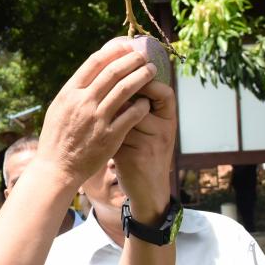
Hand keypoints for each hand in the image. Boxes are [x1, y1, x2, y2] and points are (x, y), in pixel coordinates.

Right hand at [35, 41, 156, 186]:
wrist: (57, 168)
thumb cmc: (57, 138)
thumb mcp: (58, 108)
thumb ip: (75, 91)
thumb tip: (92, 71)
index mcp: (69, 92)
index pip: (94, 62)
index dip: (114, 51)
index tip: (126, 46)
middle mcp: (83, 102)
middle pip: (113, 72)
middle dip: (132, 60)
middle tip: (144, 55)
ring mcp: (97, 119)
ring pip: (125, 89)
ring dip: (142, 76)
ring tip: (152, 71)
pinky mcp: (110, 136)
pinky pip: (132, 115)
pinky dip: (142, 105)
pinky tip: (148, 101)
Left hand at [111, 78, 176, 217]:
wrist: (148, 189)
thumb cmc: (147, 152)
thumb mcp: (153, 129)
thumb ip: (143, 106)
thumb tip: (124, 75)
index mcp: (169, 120)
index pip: (165, 92)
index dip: (148, 82)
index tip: (129, 76)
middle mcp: (164, 130)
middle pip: (141, 102)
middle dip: (121, 95)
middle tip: (105, 90)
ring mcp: (150, 145)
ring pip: (123, 118)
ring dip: (108, 113)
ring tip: (98, 113)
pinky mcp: (134, 157)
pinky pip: (114, 134)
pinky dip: (102, 131)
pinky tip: (95, 133)